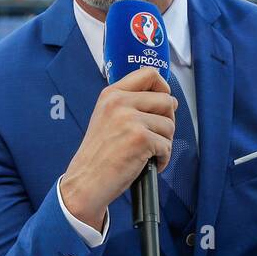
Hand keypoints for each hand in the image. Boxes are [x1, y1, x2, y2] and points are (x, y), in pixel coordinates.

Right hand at [61, 66, 176, 230]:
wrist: (86, 181)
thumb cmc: (99, 155)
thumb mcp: (108, 118)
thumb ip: (131, 104)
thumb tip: (168, 100)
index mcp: (112, 94)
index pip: (149, 74)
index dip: (163, 88)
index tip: (163, 104)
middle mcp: (120, 102)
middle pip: (167, 100)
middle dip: (167, 121)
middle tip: (156, 137)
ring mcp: (130, 119)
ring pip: (170, 125)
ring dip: (165, 143)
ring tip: (148, 153)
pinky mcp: (140, 138)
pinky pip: (167, 146)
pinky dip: (162, 159)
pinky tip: (148, 164)